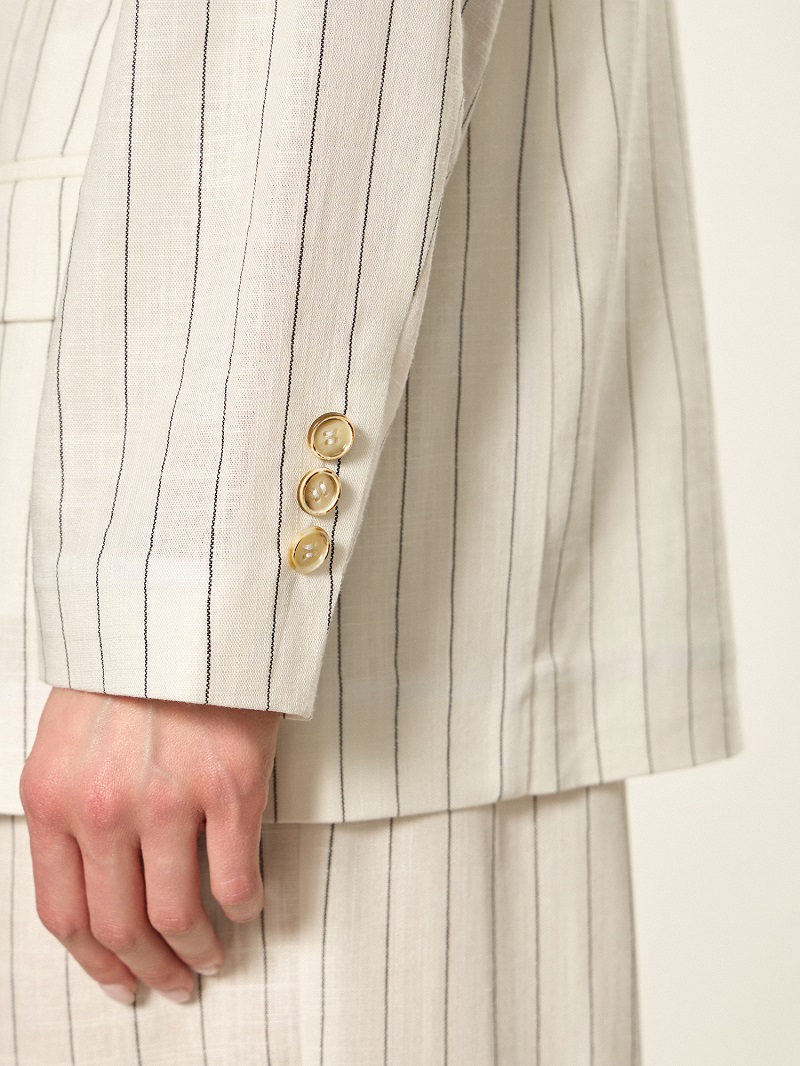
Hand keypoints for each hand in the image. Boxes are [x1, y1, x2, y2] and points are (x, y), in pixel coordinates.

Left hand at [19, 687, 279, 1004]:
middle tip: (172, 982)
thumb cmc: (131, 666)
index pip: (64, 912)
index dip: (93, 962)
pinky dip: (244, 905)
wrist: (185, 605)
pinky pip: (236, 877)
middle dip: (147, 970)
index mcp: (55, 797)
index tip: (119, 979)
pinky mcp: (231, 785)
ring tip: (212, 955)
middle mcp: (104, 808)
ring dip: (198, 951)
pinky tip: (248, 905)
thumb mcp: (69, 736)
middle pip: (121, 926)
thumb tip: (94, 876)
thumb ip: (71, 805)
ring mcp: (169, 799)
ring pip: (178, 916)